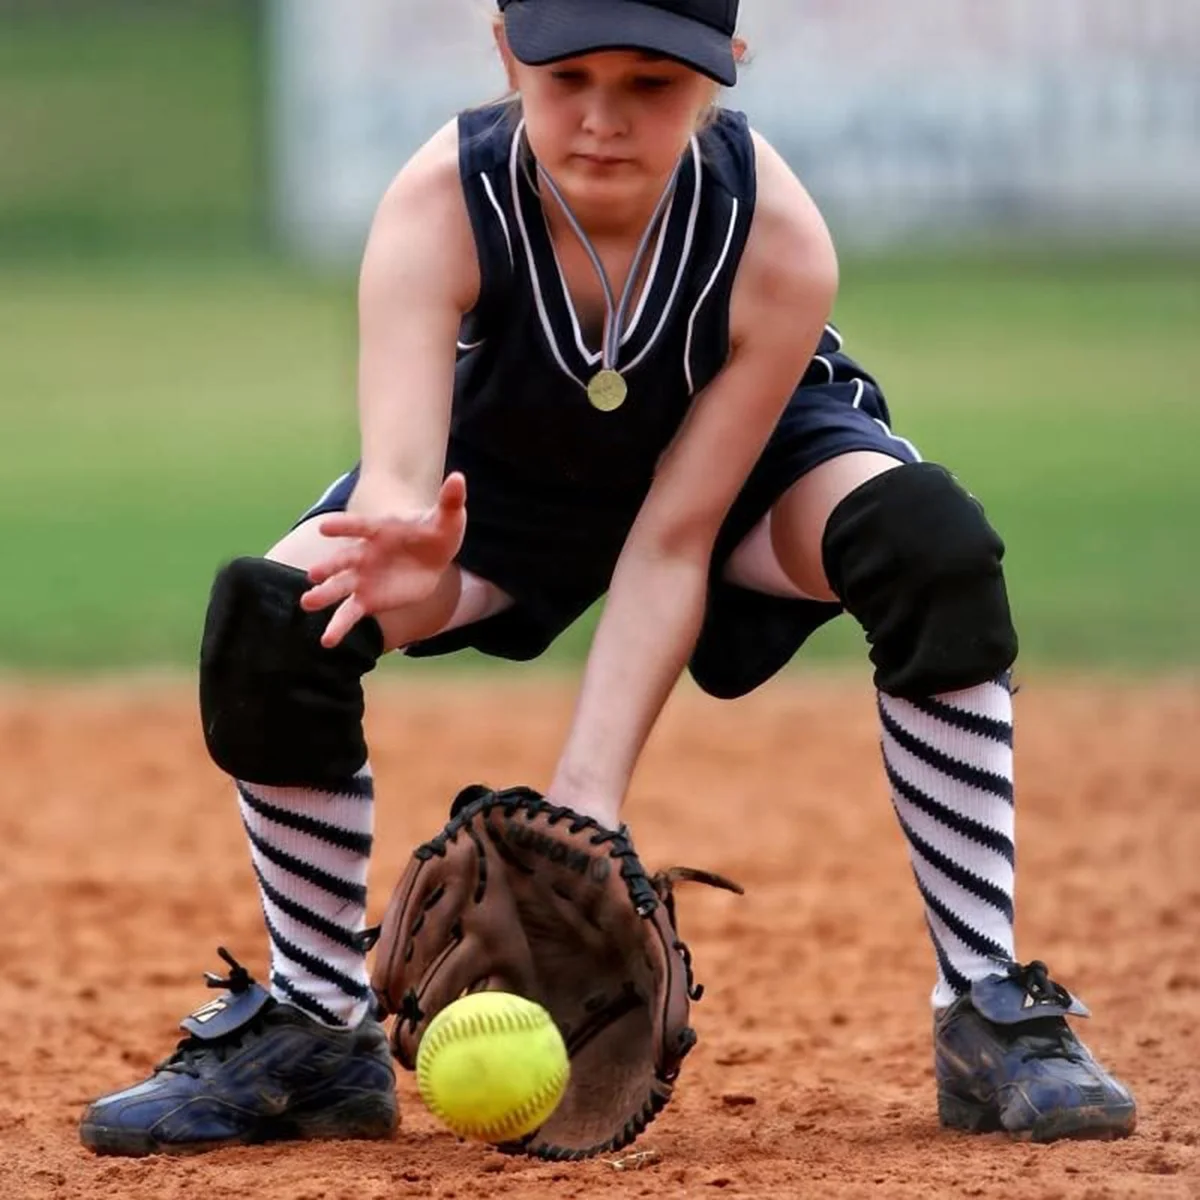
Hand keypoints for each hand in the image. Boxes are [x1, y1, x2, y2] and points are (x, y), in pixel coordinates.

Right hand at [301, 472, 466, 646]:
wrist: (431, 556)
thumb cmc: (435, 532)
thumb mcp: (448, 518)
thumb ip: (450, 501)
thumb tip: (459, 478)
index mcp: (380, 529)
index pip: (358, 526)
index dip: (343, 526)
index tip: (324, 528)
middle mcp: (364, 553)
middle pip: (343, 559)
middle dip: (328, 566)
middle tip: (312, 574)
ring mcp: (363, 577)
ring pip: (339, 588)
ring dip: (324, 595)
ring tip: (307, 604)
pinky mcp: (368, 599)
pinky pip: (351, 613)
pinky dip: (339, 626)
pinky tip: (327, 641)